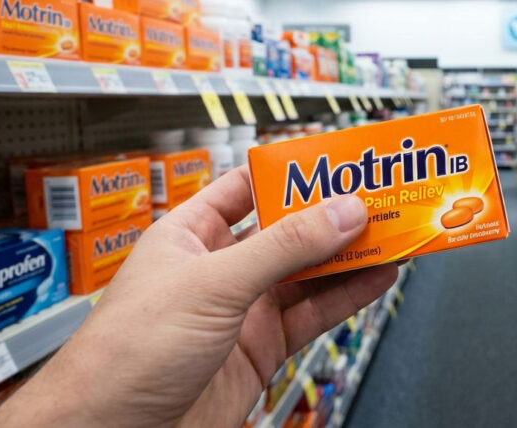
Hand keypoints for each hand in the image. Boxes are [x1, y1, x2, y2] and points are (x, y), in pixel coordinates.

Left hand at [0, 166, 396, 426]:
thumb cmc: (124, 355)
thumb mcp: (211, 285)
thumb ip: (282, 248)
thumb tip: (339, 212)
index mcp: (190, 234)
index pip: (248, 187)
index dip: (293, 173)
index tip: (337, 162)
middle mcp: (219, 268)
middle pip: (288, 230)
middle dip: (333, 214)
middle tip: (379, 196)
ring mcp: (244, 310)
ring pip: (309, 272)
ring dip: (351, 255)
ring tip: (393, 233)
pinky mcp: (263, 349)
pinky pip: (316, 313)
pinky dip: (350, 295)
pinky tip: (378, 278)